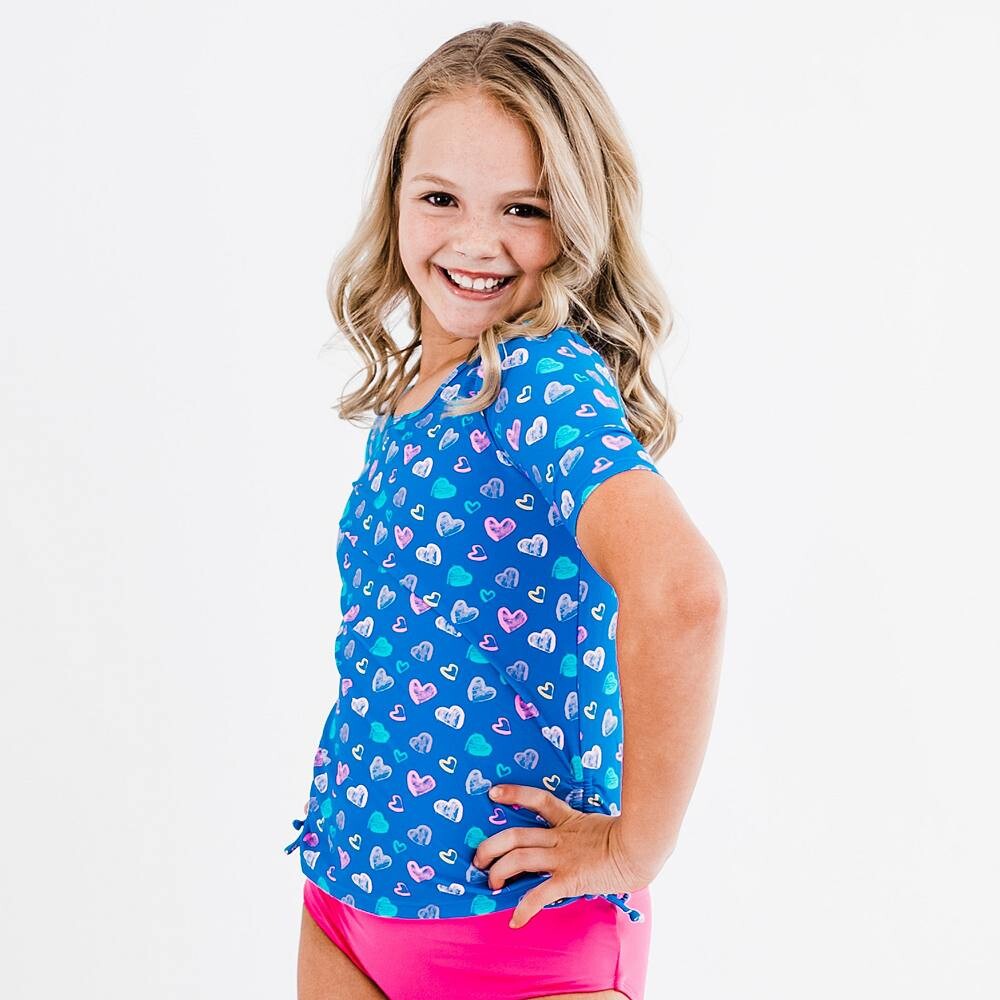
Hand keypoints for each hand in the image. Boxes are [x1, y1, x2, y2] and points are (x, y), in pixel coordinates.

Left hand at [471, 782, 648, 928]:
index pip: (537, 799)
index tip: (493, 793)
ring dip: (499, 871)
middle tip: (478, 857)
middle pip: (516, 835)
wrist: (642, 849)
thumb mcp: (602, 827)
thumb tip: (583, 837)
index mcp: (569, 821)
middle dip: (492, 846)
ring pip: (520, 859)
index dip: (514, 794)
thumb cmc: (630, 839)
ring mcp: (563, 857)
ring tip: (491, 883)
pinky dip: (525, 908)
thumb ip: (586, 830)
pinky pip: (541, 894)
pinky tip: (515, 920)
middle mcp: (560, 837)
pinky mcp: (570, 878)